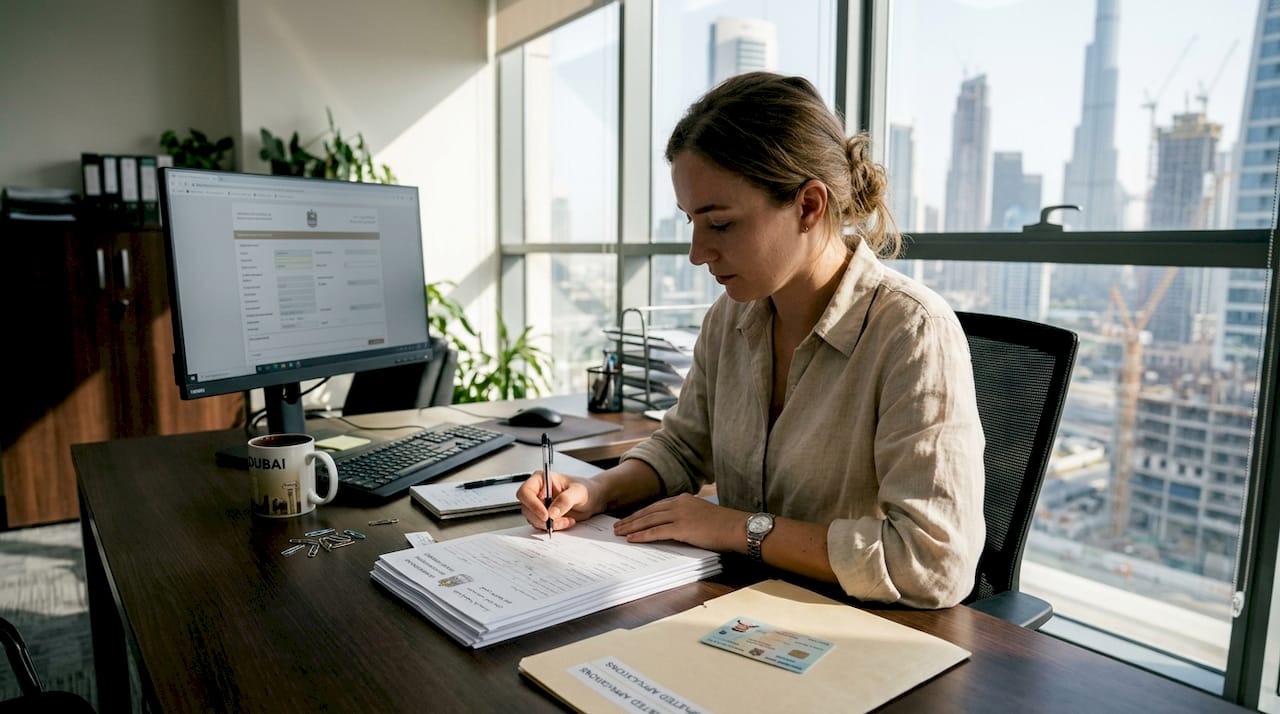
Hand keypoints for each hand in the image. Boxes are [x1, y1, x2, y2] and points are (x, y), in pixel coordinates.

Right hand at [516, 470, 596, 532]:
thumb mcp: (579, 492)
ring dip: (548, 524)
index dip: (532, 504)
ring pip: (533, 519)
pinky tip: (566, 521)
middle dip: (541, 518)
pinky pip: (541, 525)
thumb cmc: (587, 489)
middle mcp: (538, 492)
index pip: (526, 492)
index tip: (545, 515)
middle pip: (526, 508)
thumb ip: (565, 500)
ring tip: (566, 520)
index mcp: (542, 479)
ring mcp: (539, 505)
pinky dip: (553, 527)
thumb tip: (552, 512)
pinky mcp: (544, 516)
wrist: (594, 499)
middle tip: (556, 522)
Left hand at [612, 494, 745, 551]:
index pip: (656, 506)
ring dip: (631, 527)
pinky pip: (656, 532)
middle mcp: (679, 503)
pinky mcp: (682, 527)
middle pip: (648, 512)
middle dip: (631, 519)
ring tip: (619, 533)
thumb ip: (687, 518)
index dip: (641, 513)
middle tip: (617, 526)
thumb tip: (675, 528)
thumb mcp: (702, 515)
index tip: (629, 519)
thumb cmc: (724, 526)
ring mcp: (680, 515)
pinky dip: (642, 535)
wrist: (737, 527)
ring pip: (649, 520)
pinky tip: (631, 539)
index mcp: (684, 499)